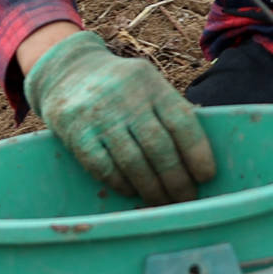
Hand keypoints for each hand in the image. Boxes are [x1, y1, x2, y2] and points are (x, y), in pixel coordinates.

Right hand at [22, 28, 216, 205]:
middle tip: (184, 199)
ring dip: (150, 187)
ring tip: (161, 202)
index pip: (181, 121)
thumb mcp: (146, 85)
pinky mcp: (74, 130)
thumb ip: (166, 113)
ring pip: (132, 161)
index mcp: (151, 84)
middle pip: (158, 146)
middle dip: (175, 179)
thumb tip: (196, 159)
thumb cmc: (118, 87)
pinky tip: (130, 191)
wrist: (67, 71)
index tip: (206, 177)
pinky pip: (102, 165)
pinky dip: (120, 183)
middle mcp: (125, 97)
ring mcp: (98, 114)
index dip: (197, 152)